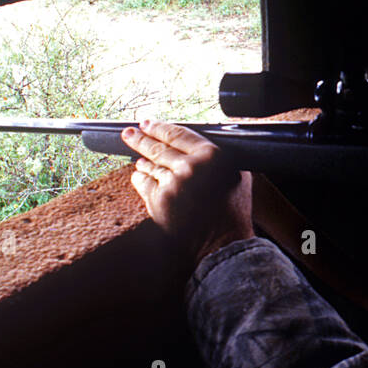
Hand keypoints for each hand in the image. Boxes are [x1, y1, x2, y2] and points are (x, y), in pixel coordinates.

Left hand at [123, 119, 254, 264]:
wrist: (223, 244)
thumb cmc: (232, 212)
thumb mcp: (238, 176)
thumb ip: (220, 158)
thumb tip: (200, 145)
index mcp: (212, 156)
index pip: (178, 133)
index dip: (159, 127)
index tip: (147, 123)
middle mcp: (191, 166)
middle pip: (158, 147)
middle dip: (140, 138)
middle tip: (128, 132)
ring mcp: (173, 183)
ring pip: (149, 165)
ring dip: (142, 161)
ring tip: (138, 158)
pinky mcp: (159, 200)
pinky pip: (143, 183)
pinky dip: (140, 178)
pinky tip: (139, 175)